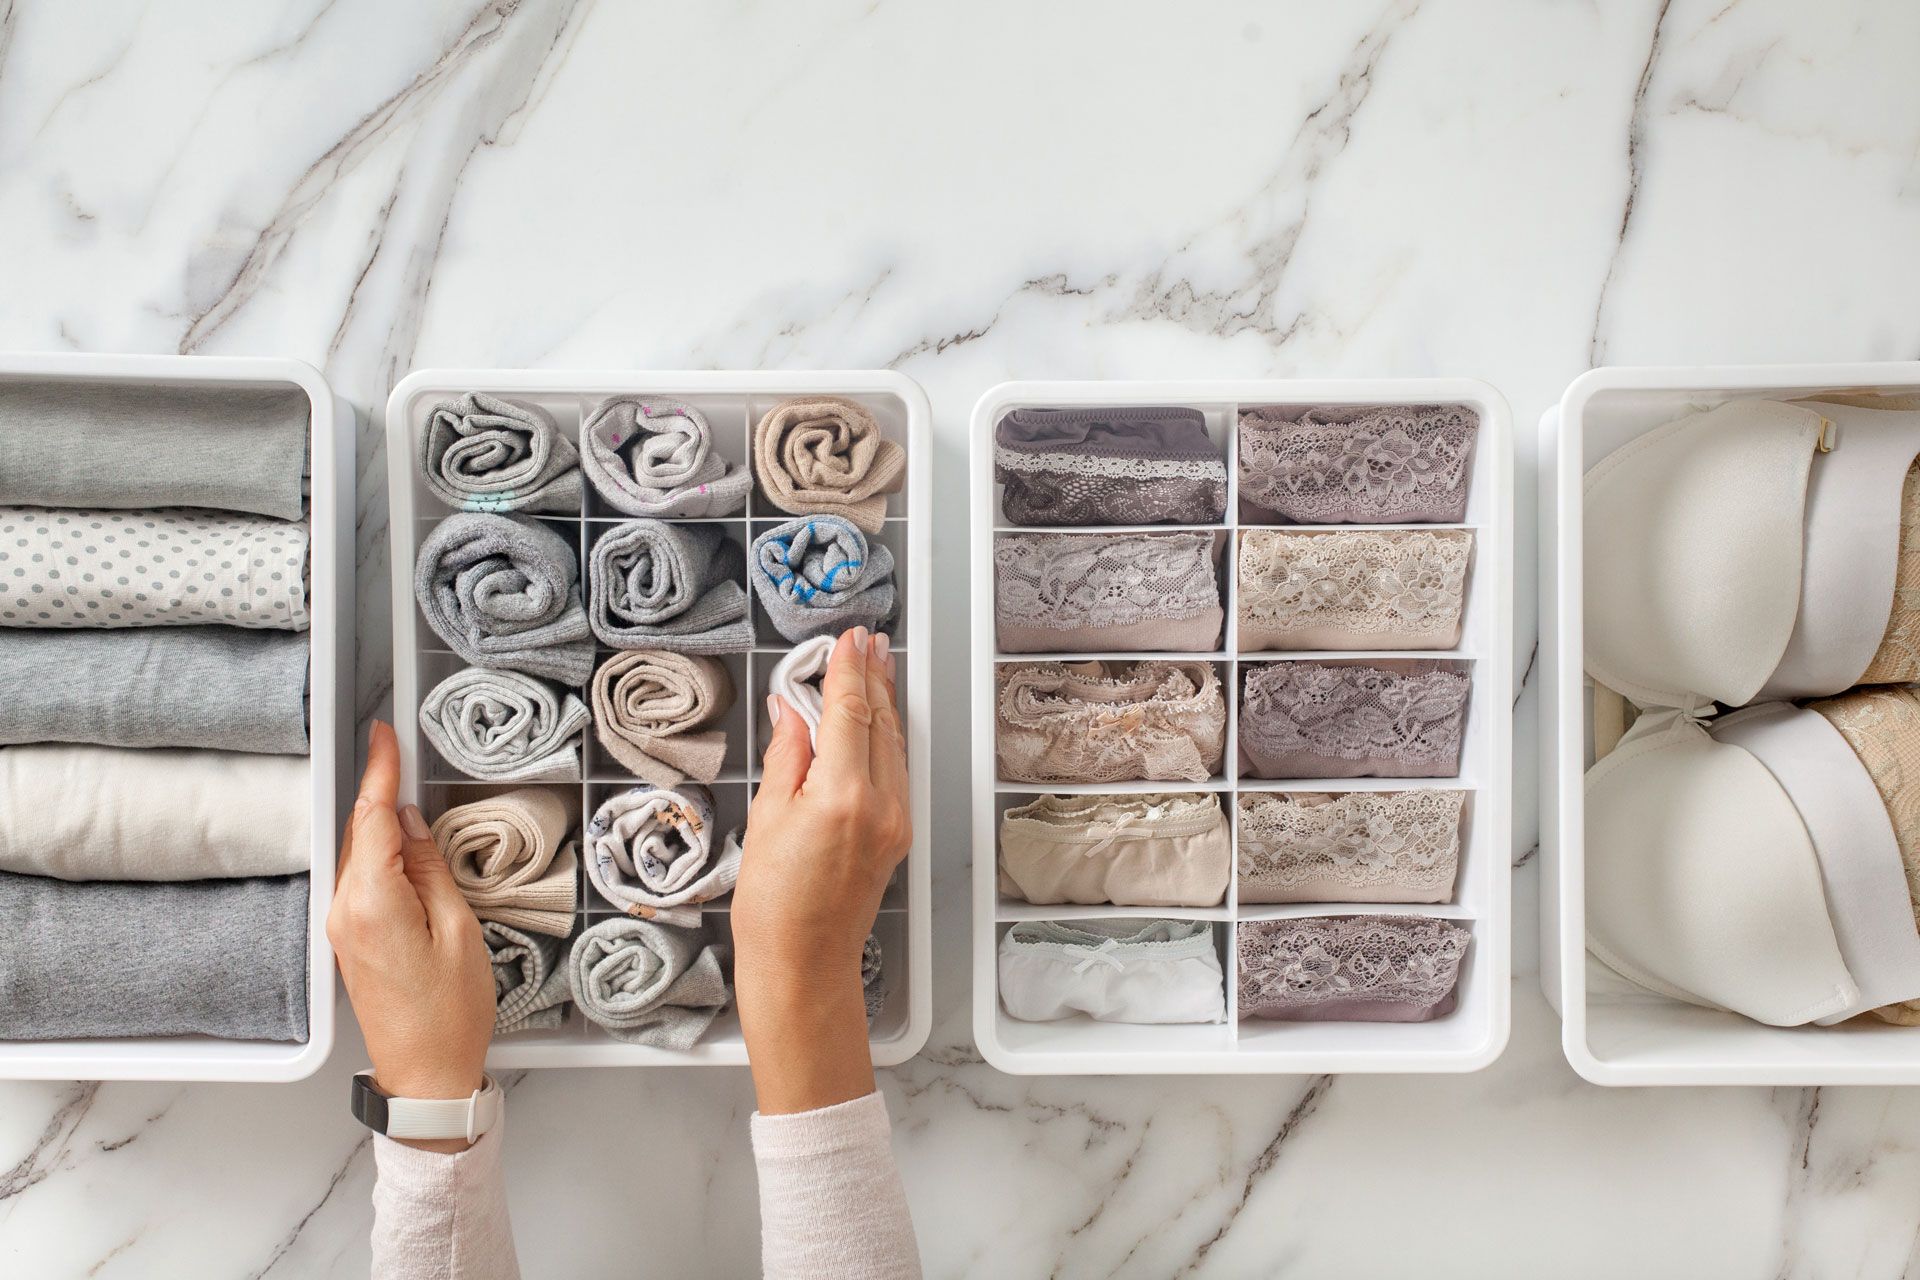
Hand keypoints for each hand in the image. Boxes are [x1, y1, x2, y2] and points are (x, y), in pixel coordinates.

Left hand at [329, 721, 494, 1147]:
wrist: (426, 1075)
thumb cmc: (451, 1011)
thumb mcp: (458, 928)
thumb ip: (430, 868)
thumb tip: (413, 824)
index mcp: (372, 902)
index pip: (373, 818)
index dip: (380, 771)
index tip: (382, 733)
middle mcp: (345, 911)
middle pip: (361, 833)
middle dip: (379, 789)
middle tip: (395, 747)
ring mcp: (342, 928)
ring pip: (359, 856)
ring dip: (378, 821)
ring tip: (402, 787)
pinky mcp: (349, 941)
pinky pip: (360, 881)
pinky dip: (377, 852)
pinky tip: (398, 842)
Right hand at [733, 627, 909, 1113]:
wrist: (803, 966)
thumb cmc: (774, 907)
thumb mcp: (766, 819)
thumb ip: (788, 757)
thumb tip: (794, 711)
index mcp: (843, 795)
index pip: (851, 713)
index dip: (847, 671)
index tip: (847, 640)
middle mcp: (881, 804)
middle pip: (882, 723)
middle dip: (874, 677)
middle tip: (867, 641)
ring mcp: (896, 821)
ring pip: (895, 745)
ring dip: (884, 703)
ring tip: (876, 666)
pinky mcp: (897, 835)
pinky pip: (896, 771)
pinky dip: (885, 737)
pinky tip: (875, 721)